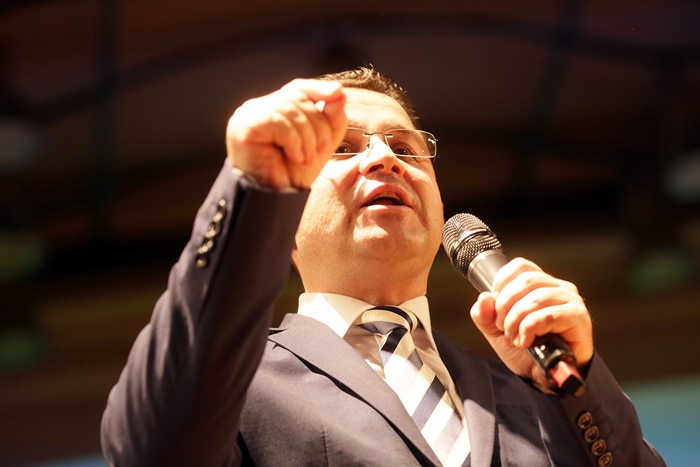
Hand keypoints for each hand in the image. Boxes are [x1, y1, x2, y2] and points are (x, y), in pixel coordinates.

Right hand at [225, 79, 346, 190]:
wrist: (276, 198)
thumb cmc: (293, 173)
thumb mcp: (321, 142)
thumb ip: (332, 118)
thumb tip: (339, 92)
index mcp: (274, 109)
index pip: (297, 88)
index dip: (318, 89)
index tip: (338, 94)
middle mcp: (258, 107)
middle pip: (298, 98)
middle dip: (318, 124)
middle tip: (320, 149)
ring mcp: (249, 114)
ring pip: (291, 109)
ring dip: (307, 137)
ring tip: (305, 157)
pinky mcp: (246, 125)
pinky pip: (280, 122)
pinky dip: (294, 142)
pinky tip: (293, 157)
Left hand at [470, 257, 593, 388]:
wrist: (546, 378)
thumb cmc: (527, 352)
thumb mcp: (497, 332)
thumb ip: (485, 315)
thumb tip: (484, 298)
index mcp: (541, 284)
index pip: (520, 266)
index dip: (502, 283)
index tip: (496, 306)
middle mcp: (558, 287)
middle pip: (525, 280)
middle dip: (505, 305)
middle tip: (501, 327)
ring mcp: (570, 300)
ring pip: (535, 298)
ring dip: (516, 320)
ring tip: (513, 338)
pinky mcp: (578, 317)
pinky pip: (548, 315)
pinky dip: (530, 328)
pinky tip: (525, 341)